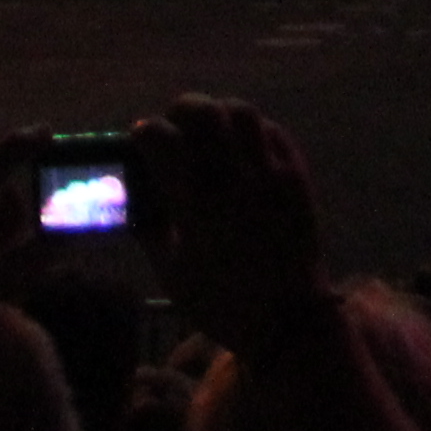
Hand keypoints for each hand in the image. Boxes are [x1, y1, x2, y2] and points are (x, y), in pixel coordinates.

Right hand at [126, 93, 331, 359]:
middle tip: (174, 126)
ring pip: (241, 112)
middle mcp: (234, 178)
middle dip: (180, 111)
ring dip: (218, 115)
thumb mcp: (170, 271)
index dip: (145, 133)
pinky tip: (239, 148)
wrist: (288, 318)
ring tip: (208, 134)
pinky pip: (272, 131)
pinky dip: (251, 131)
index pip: (161, 138)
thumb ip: (148, 225)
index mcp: (196, 202)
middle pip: (203, 111)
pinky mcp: (297, 175)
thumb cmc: (221, 302)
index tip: (141, 139)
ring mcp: (270, 172)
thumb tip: (133, 191)